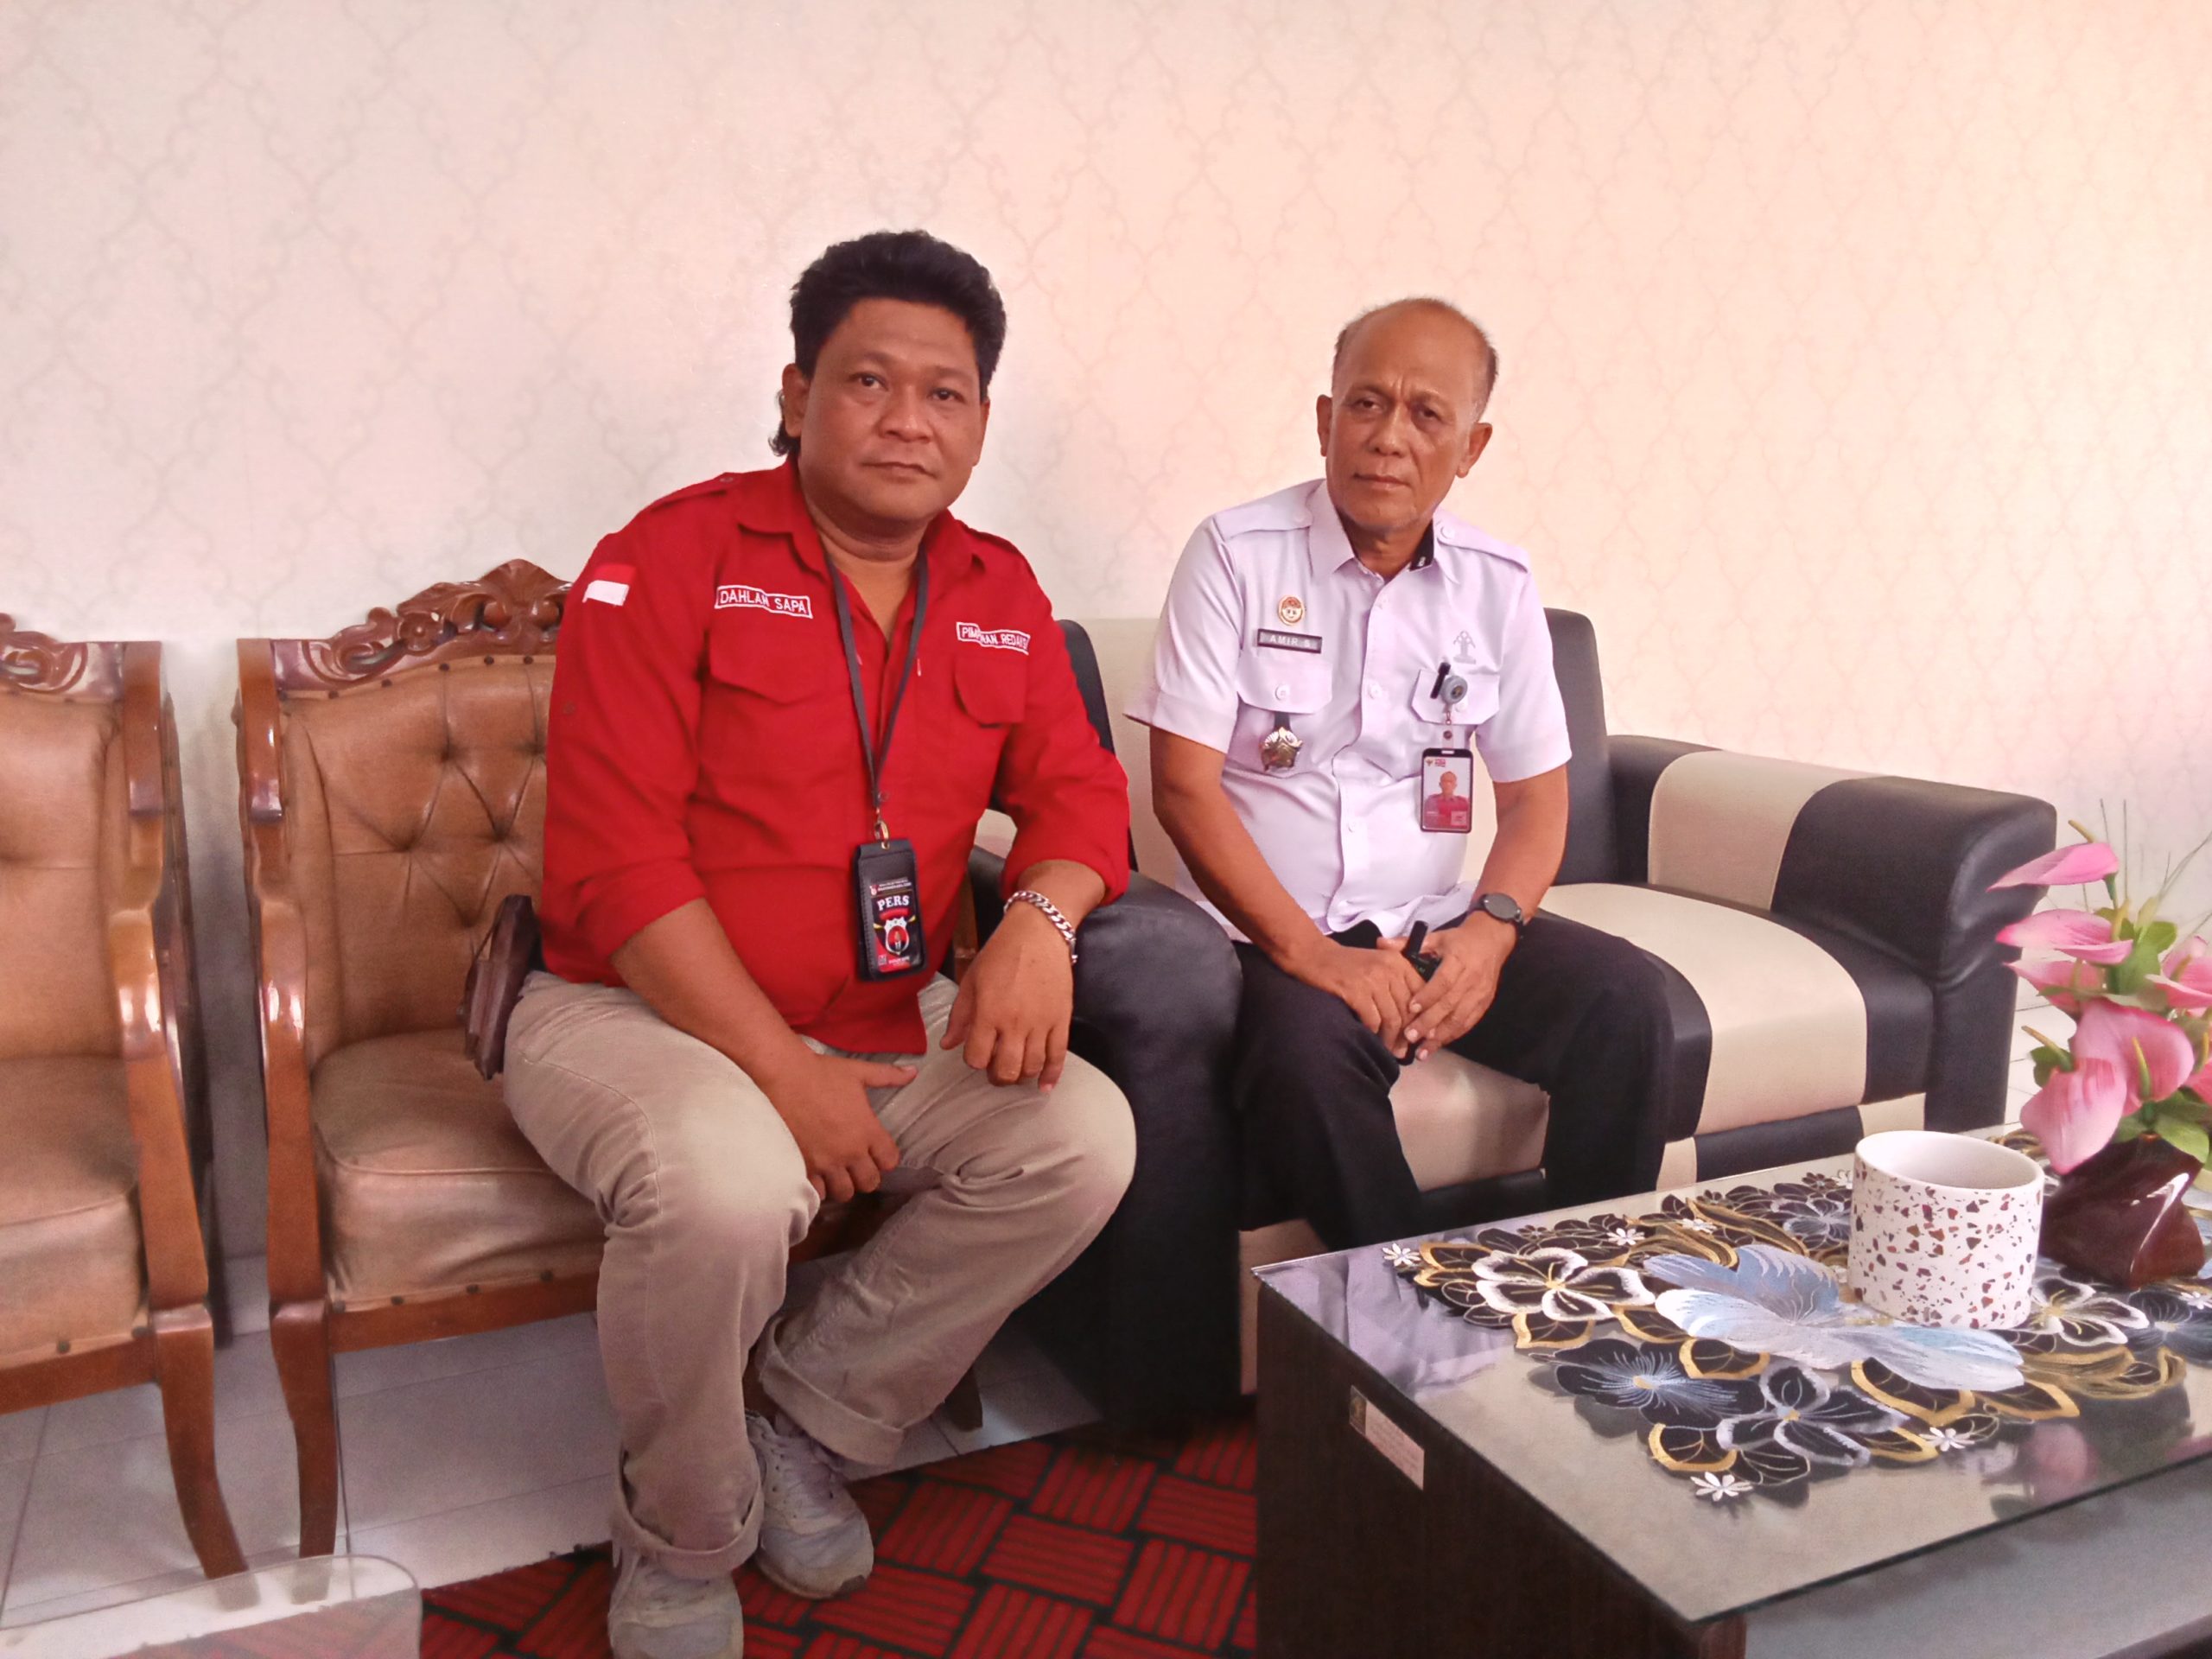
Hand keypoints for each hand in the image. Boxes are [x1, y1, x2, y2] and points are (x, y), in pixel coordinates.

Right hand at [758, 1051, 910, 1202]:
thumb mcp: (859, 1072)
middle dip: (866, 1176)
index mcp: (867, 1131)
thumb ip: (888, 1076)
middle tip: (856, 1166)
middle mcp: (850, 1152)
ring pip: (844, 1192)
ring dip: (843, 1185)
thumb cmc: (822, 1073)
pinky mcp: (803, 1166)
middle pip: (869, 1183)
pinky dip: (819, 1187)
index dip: (886, 1158)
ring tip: (836, 1172)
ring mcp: (826, 1162)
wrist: (784, 1076)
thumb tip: (913, 1073)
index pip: (890, 1161)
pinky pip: (818, 1192)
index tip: (877, 1152)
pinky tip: (817, 1174)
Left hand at [943, 903, 1075, 1088]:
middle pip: (1006, 1069)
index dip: (974, 1061)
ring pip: (1032, 1067)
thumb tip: (947, 1045)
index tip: (976, 1054)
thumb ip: (960, 1015)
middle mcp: (1015, 1023)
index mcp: (989, 1012)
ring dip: (1021, 1077)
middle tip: (996, 1072)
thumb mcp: (972, 980)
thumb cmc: (1001, 953)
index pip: (977, 1057)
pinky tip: (1044, 1086)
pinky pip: (1058, 1056)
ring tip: (1016, 1073)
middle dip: (998, 1077)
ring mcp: (1041, 1023)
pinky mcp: (1061, 1020)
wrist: (1039, 932)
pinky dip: (1052, 1075)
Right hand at [1284, 937, 1427, 1057]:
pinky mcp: (1356, 991)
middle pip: (1408, 1010)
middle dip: (1407, 1034)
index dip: (1422, 1018)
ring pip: (1392, 1018)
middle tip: (1403, 1050)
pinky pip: (1372, 1020)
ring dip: (1391, 1039)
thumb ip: (1397, 984)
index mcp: (1399, 962)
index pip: (1421, 995)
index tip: (1420, 1035)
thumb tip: (1414, 1018)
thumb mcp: (1379, 965)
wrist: (1315, 955)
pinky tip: (1370, 1037)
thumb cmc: (1347, 964)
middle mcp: (1389, 969)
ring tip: (1389, 1050)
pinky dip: (1373, 1033)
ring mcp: (1372, 980)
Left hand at [1391, 919, 1513, 1058]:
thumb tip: (1380, 943)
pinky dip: (1452, 1035)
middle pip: (1450, 1004)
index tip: (1411, 1008)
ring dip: (1440, 1036)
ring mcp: (1479, 994)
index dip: (1427, 996)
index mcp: (1458, 960)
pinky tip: (1437, 1044)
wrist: (1492, 941)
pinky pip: (1468, 1023)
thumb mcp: (1436, 937)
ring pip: (1460, 1018)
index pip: (1443, 981)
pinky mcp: (1484, 1004)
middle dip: (1429, 1022)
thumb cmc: (1459, 940)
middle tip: (1410, 1037)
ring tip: (1422, 1050)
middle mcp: (1471, 979)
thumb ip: (1407, 943)